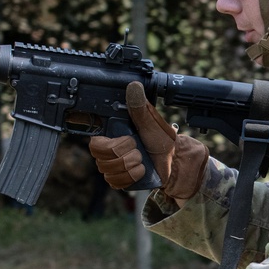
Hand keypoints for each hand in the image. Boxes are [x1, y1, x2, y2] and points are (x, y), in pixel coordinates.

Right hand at [89, 82, 208, 202]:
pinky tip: (141, 171)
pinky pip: (116, 182)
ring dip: (131, 165)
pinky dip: (132, 177)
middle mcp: (108, 151)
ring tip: (142, 159)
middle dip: (125, 154)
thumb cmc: (162, 140)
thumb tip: (133, 86)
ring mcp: (111, 166)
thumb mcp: (151, 122)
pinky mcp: (118, 180)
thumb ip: (139, 107)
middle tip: (139, 149)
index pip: (95, 142)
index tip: (128, 140)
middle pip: (103, 157)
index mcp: (112, 134)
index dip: (107, 144)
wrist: (173, 162)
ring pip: (110, 170)